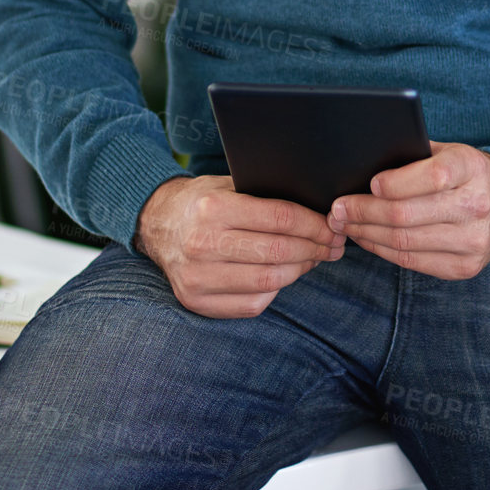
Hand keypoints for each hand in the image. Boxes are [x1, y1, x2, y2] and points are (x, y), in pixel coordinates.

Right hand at [135, 174, 344, 317]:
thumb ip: (265, 195)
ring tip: (313, 259)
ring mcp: (196, 277)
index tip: (333, 228)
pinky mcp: (196, 301)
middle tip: (332, 246)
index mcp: (213, 208)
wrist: (157, 224)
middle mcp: (202, 243)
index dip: (315, 225)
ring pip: (269, 281)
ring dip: (300, 271)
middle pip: (278, 252)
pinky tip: (284, 276)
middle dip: (315, 249)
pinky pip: (252, 305)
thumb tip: (320, 210)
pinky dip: (276, 291)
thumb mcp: (229, 185)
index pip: (280, 218)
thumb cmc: (203, 202)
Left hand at [328, 140, 489, 279]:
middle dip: (364, 212)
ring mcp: (473, 241)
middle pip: (407, 215)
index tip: (369, 184)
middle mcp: (477, 205)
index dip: (395, 183)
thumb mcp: (446, 152)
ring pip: (404, 242)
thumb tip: (362, 164)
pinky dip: (382, 250)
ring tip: (344, 225)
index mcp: (471, 168)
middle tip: (338, 209)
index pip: (432, 177)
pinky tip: (366, 239)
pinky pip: (411, 261)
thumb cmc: (462, 173)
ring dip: (366, 234)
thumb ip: (413, 156)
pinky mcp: (464, 267)